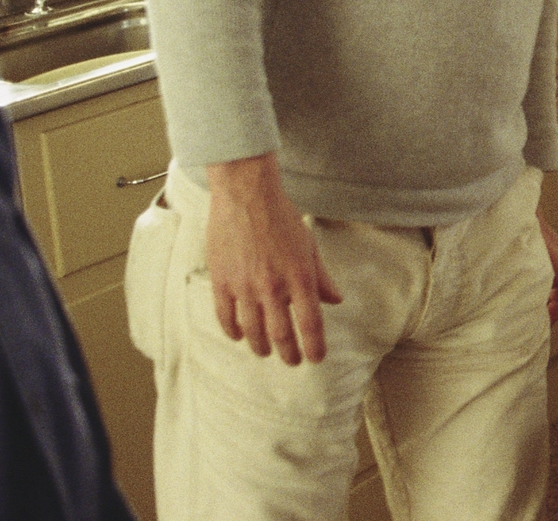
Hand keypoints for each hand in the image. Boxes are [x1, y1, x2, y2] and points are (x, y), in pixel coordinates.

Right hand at [205, 154, 342, 365]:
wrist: (247, 195)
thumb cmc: (282, 217)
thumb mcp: (309, 245)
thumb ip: (322, 276)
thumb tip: (336, 300)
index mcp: (300, 277)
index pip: (310, 323)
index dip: (314, 346)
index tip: (316, 359)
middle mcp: (273, 287)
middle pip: (281, 333)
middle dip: (288, 353)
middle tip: (291, 362)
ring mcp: (245, 286)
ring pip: (252, 330)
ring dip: (261, 346)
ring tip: (266, 352)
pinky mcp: (222, 281)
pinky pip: (226, 316)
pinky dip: (233, 331)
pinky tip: (238, 337)